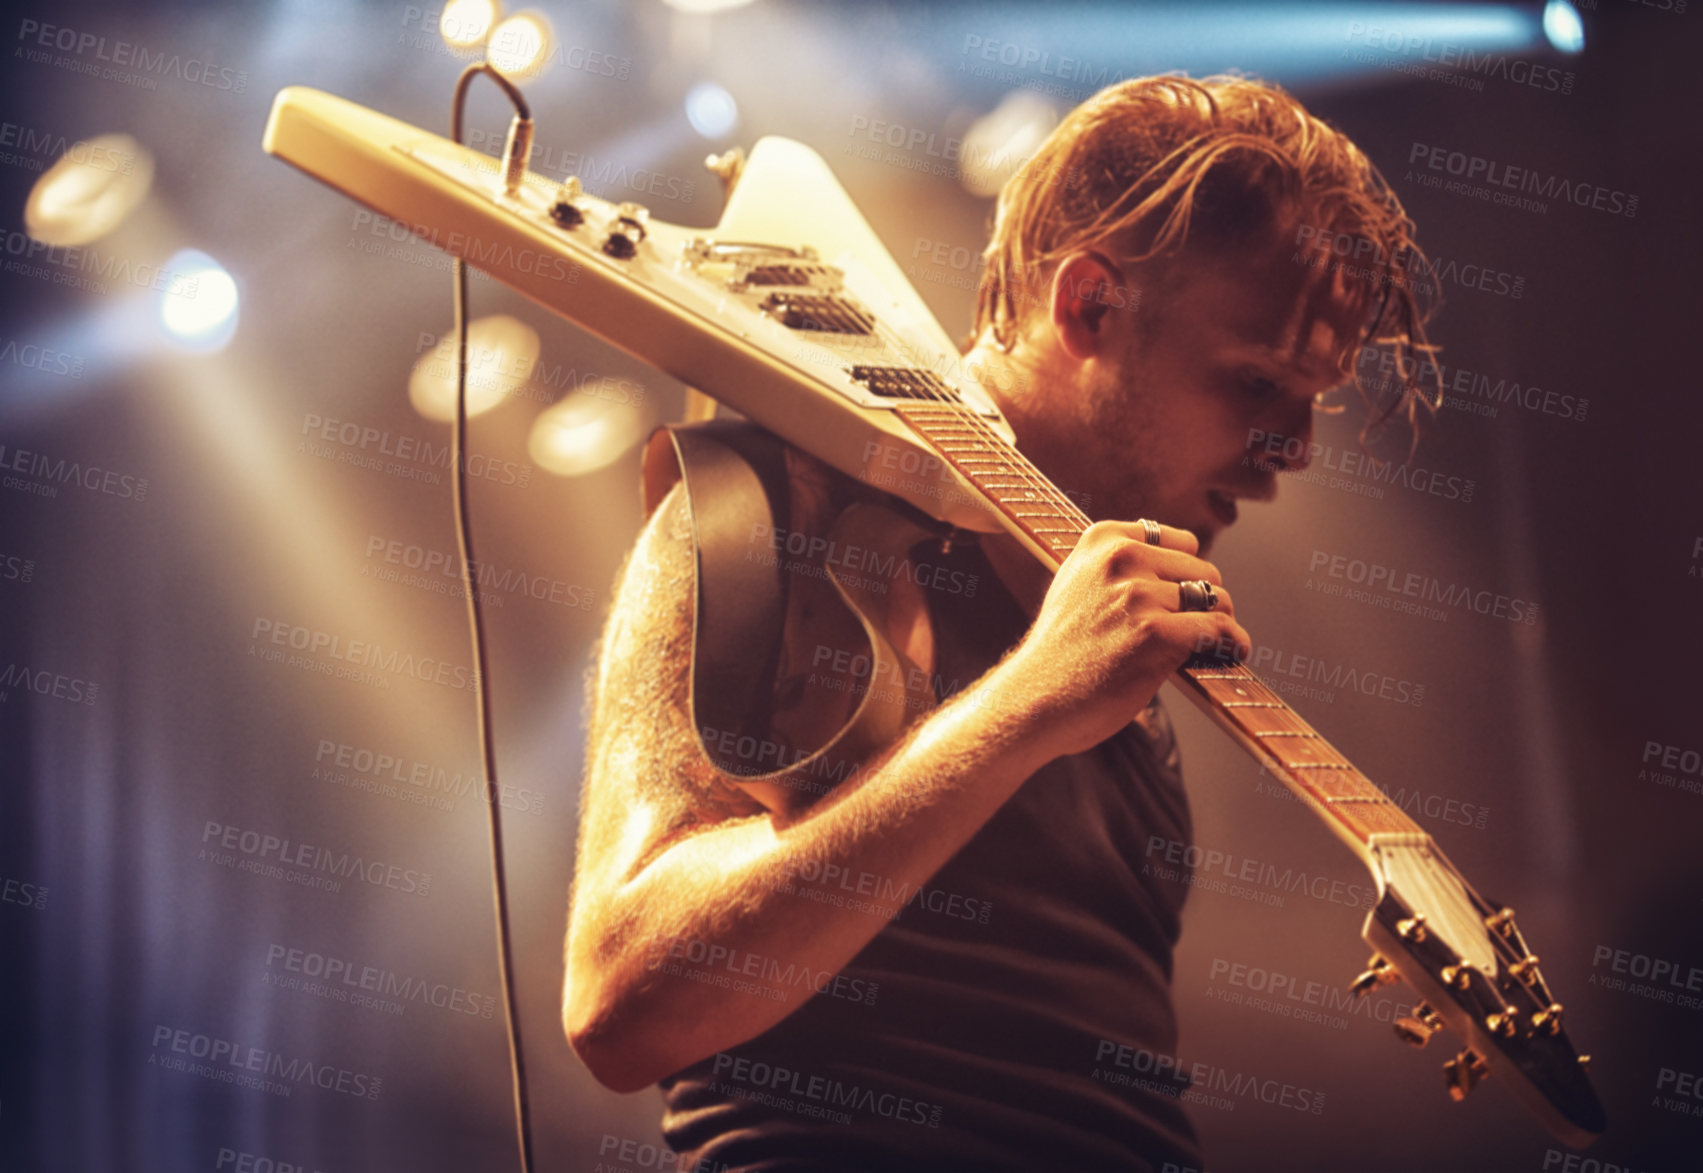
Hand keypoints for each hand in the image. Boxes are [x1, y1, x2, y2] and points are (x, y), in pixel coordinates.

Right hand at [994, 519, 1251, 758]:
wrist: (1033, 701)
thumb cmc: (1060, 655)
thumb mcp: (1077, 587)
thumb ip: (1119, 568)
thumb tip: (1185, 568)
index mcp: (1101, 540)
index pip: (1181, 542)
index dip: (1185, 577)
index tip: (1180, 605)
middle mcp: (1120, 558)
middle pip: (1205, 571)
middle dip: (1204, 604)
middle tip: (1190, 636)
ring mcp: (1137, 595)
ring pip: (1218, 600)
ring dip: (1217, 627)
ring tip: (1203, 649)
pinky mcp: (1155, 633)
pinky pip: (1221, 629)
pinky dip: (1233, 645)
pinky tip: (1231, 655)